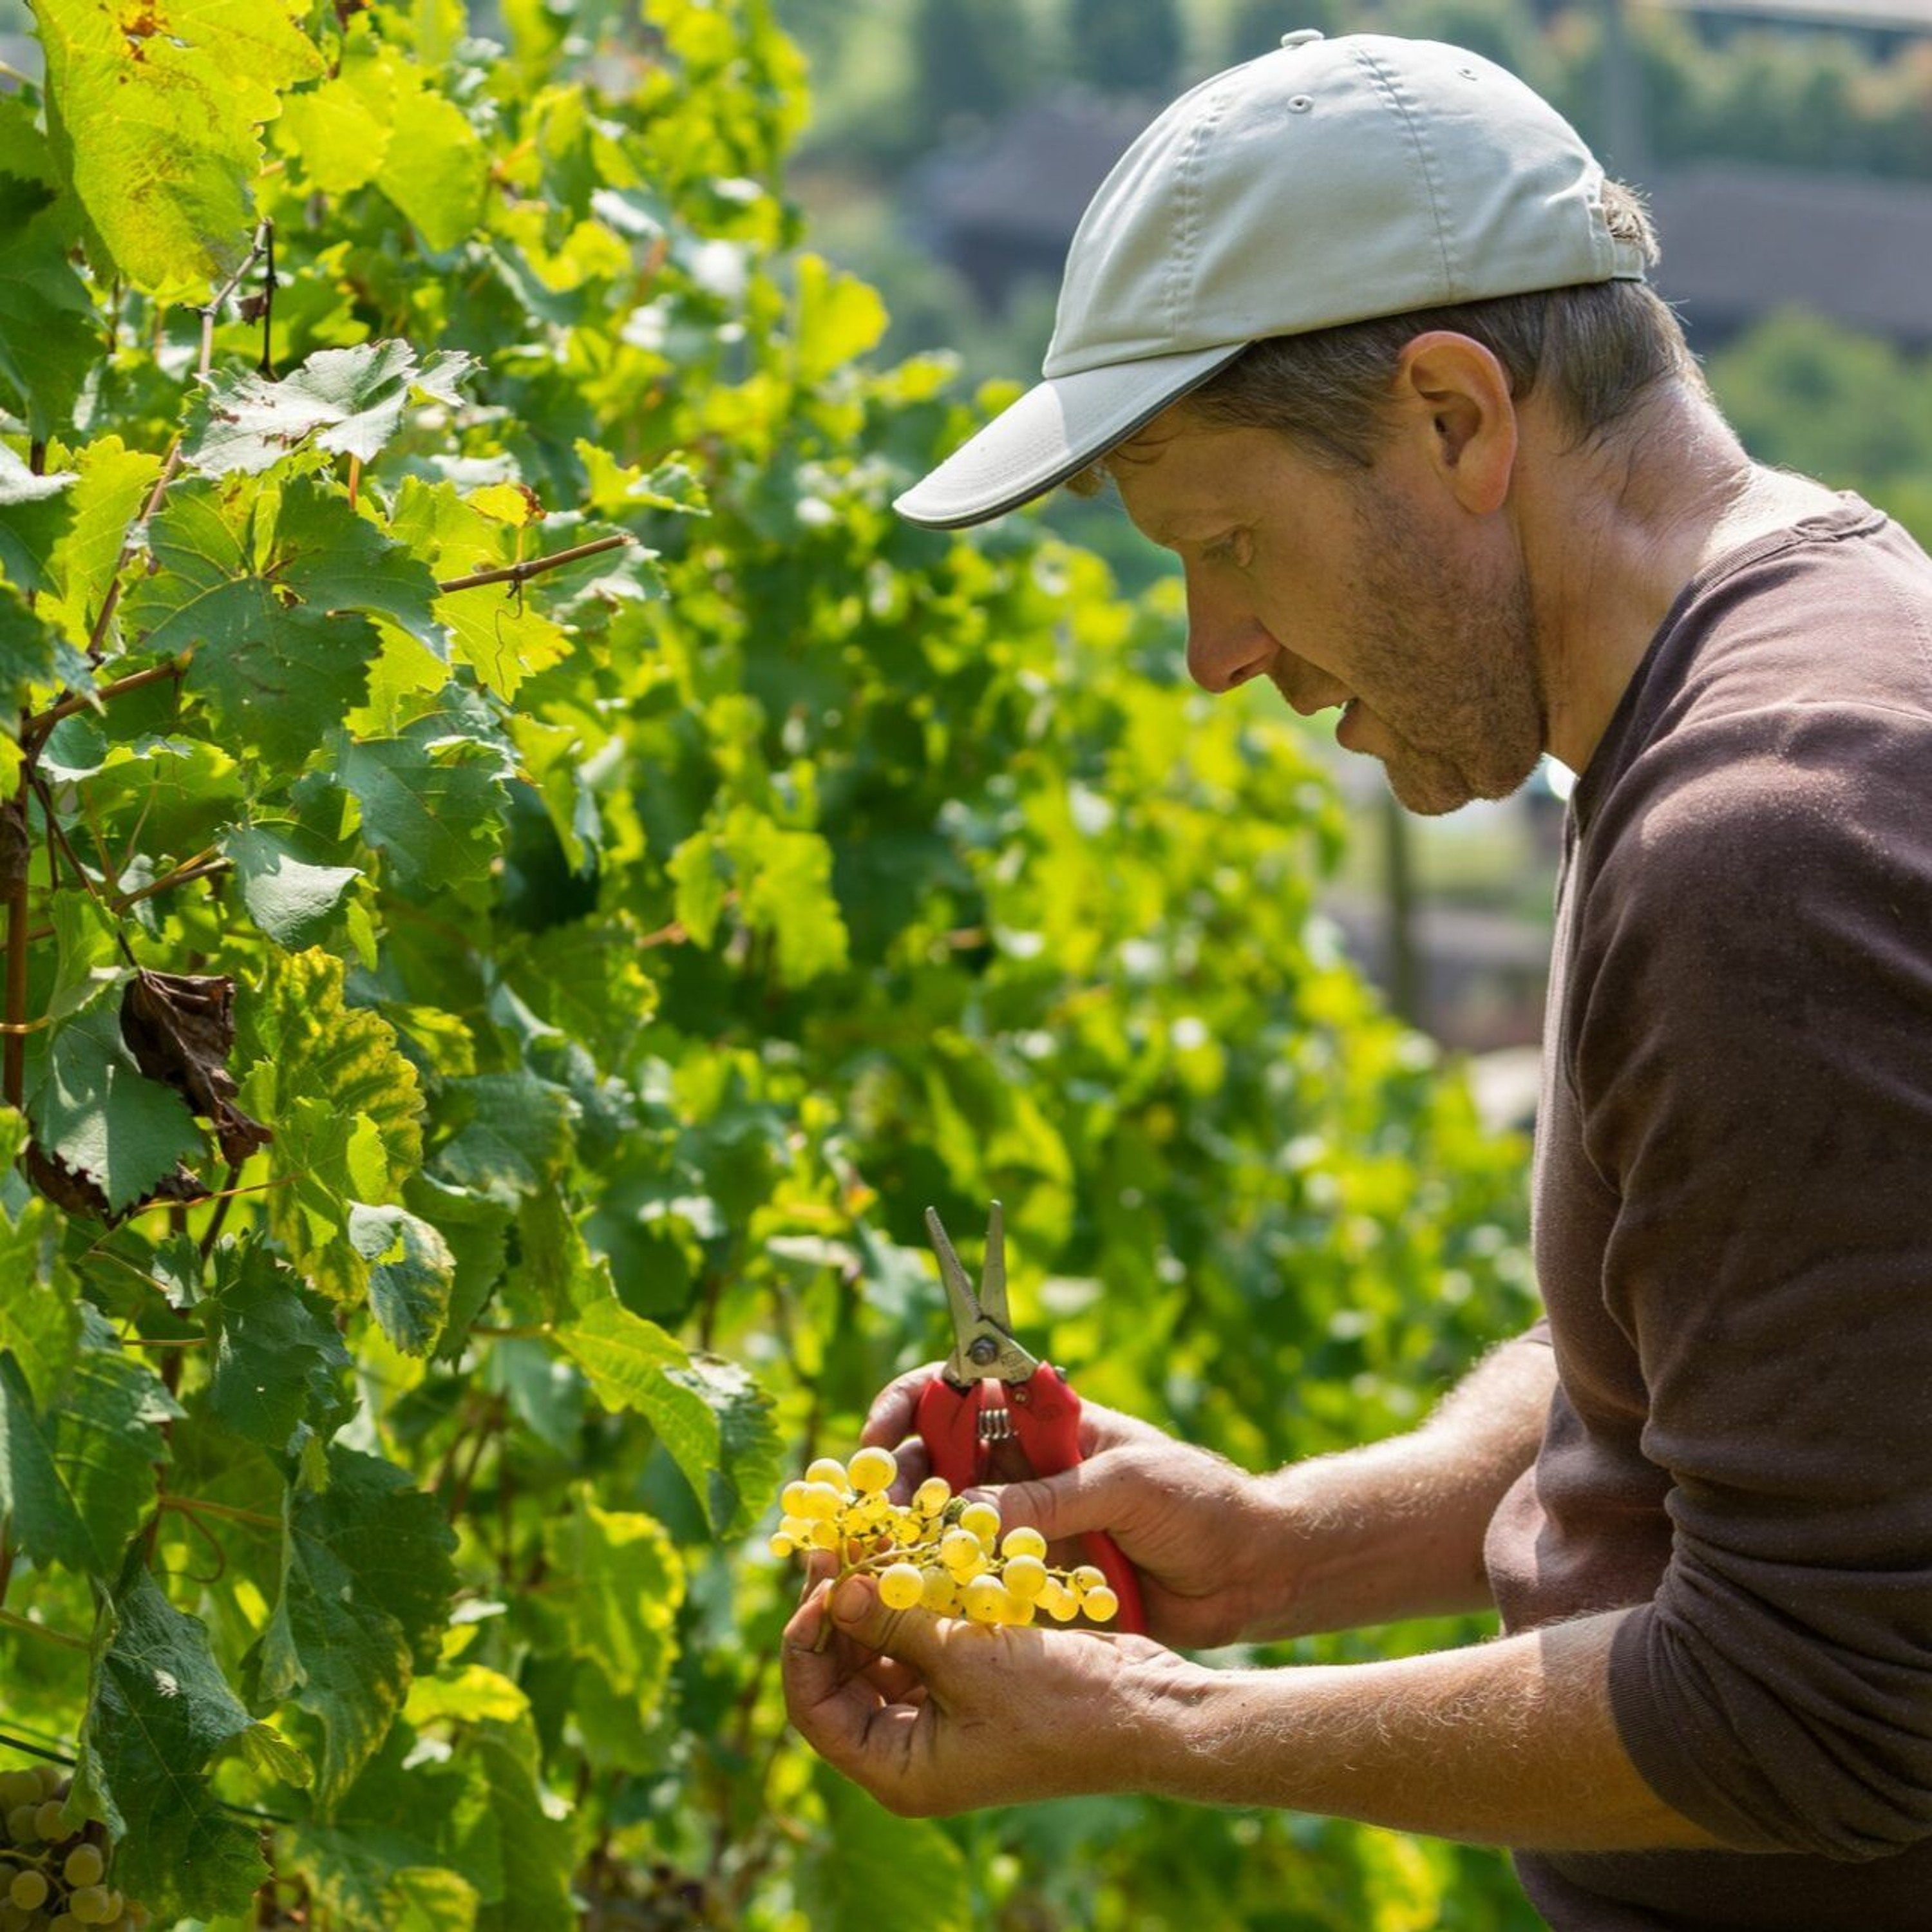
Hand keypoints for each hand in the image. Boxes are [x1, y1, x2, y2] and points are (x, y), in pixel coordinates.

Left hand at [781, 1566, 1194, 1816]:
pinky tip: (911, 1551)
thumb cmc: (1061, 1702)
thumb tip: (835, 1589)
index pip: (813, 1708)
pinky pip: (919, 1639)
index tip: (817, 1576)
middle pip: (839, 1675)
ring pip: (878, 1650)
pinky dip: (911, 1599)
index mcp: (897, 1770)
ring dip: (873, 1595)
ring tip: (870, 1536)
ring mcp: (939, 1715)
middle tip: (838, 1541)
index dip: (805, 1640)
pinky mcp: (968, 1680)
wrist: (1147, 1708)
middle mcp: (909, 1748)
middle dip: (837, 1608)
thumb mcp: (969, 1659)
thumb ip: (895, 1623)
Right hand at [862, 1365, 1287, 1648]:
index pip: (955, 1394)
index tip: (877, 1440)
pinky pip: (976, 1581)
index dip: (906, 1407)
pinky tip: (920, 1605)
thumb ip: (1050, 1496)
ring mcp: (1026, 1525)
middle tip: (875, 1523)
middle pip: (933, 1462)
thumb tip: (963, 1510)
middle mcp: (1024, 1469)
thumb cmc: (1201, 1504)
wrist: (1253, 1573)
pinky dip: (945, 1590)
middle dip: (895, 1485)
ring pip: (945, 1525)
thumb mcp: (1125, 1484)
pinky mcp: (1034, 1581)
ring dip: (910, 1541)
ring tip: (886, 1567)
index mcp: (1044, 1422)